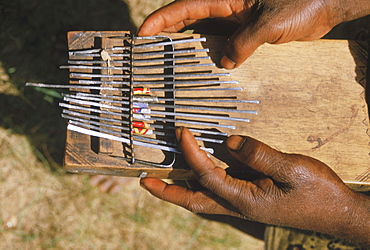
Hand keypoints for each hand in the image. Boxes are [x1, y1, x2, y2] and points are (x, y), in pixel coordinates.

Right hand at [138, 0, 369, 68]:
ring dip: (188, 50)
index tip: (143, 33)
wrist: (325, 6)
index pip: (185, 8)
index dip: (161, 20)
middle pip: (187, 22)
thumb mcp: (269, 23)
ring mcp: (234, 24)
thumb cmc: (301, 3)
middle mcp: (226, 11)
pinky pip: (222, 47)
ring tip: (170, 67)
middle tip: (149, 54)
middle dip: (166, 36)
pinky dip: (212, 59)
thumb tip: (225, 63)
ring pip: (202, 37)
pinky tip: (205, 73)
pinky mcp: (245, 37)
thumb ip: (244, 42)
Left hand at [140, 128, 369, 245]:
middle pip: (192, 200)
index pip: (207, 174)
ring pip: (201, 198)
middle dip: (167, 192)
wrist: (335, 212)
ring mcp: (241, 203)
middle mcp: (237, 204)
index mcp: (244, 199)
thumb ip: (259, 155)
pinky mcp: (248, 197)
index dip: (191, 153)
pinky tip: (196, 171)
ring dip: (179, 188)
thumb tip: (229, 142)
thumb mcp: (292, 169)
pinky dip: (199, 182)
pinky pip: (215, 191)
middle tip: (145, 181)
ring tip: (160, 178)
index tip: (182, 132)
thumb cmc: (316, 194)